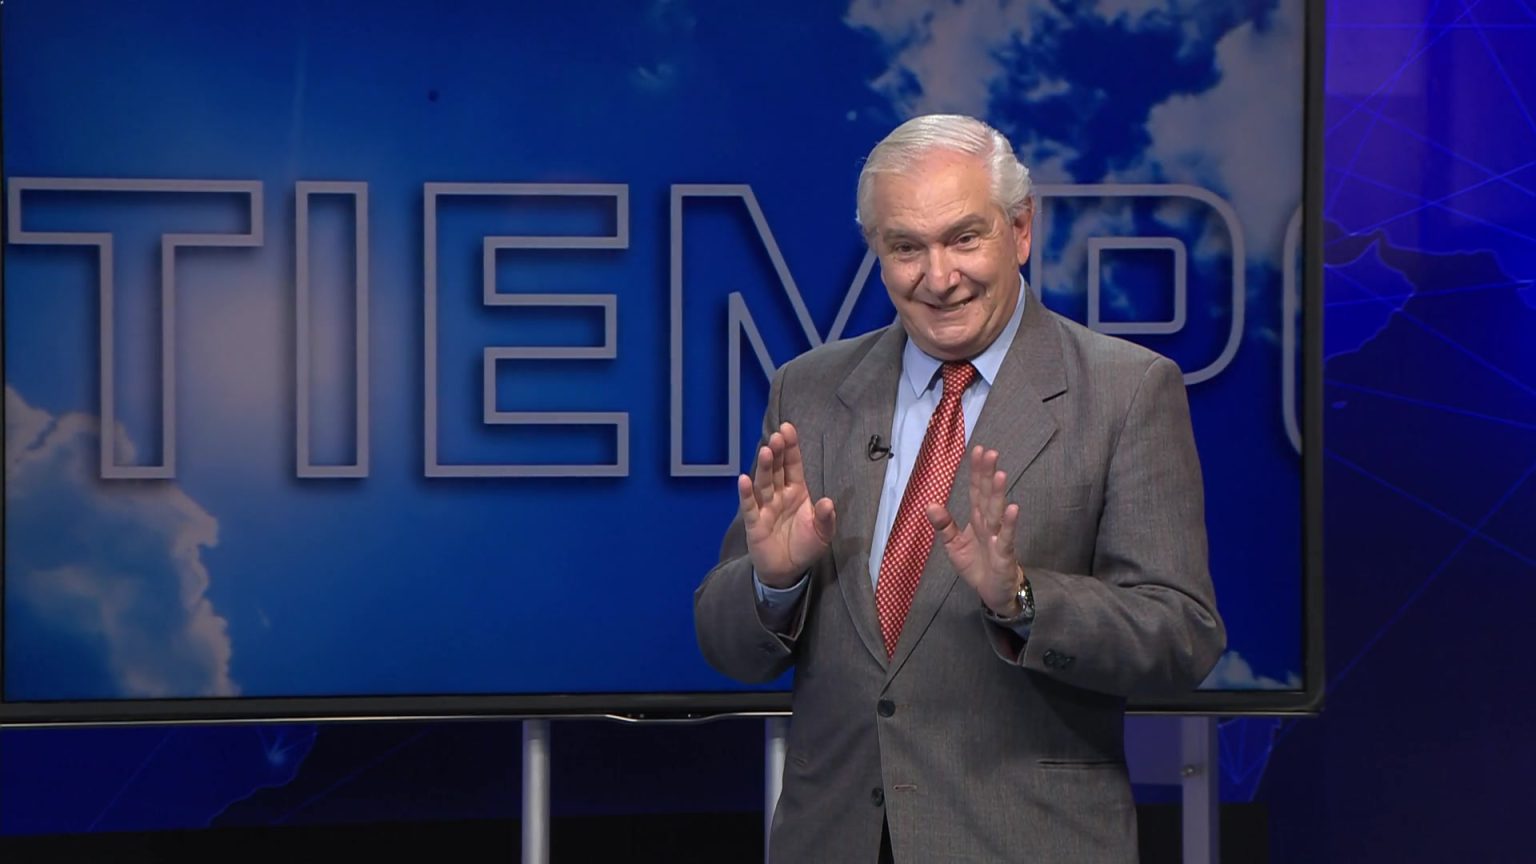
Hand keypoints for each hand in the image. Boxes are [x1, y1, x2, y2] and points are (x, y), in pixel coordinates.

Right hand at [738, 422, 836, 587]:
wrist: (788, 571)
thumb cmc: (805, 547)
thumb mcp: (822, 533)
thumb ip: (826, 518)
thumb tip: (828, 502)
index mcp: (797, 492)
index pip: (793, 465)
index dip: (790, 448)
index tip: (788, 428)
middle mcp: (779, 495)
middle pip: (777, 469)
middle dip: (777, 452)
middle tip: (777, 435)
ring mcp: (766, 507)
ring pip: (764, 483)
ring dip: (765, 467)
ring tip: (767, 451)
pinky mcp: (755, 523)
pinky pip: (750, 506)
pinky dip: (746, 493)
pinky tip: (744, 479)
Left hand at [926, 446, 1025, 614]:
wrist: (993, 592)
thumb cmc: (976, 565)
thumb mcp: (953, 545)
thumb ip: (944, 525)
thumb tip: (929, 504)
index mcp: (976, 518)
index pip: (976, 490)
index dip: (977, 471)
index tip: (977, 450)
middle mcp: (988, 523)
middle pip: (987, 495)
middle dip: (988, 474)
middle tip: (990, 453)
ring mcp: (998, 536)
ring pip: (997, 512)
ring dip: (999, 493)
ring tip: (1000, 474)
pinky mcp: (1004, 553)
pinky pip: (1006, 536)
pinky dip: (1010, 523)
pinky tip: (1012, 508)